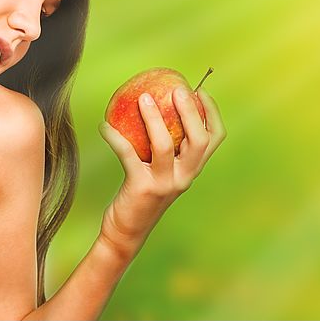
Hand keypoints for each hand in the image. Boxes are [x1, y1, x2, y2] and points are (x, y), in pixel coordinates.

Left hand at [97, 87, 225, 252]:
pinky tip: (105, 126)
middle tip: (176, 89)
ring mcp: (165, 183)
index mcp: (193, 169)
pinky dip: (115, 137)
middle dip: (190, 111)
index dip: (211, 112)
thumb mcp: (163, 171)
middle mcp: (185, 176)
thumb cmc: (143, 192)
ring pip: (165, 145)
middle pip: (198, 139)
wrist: (127, 231)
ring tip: (143, 98)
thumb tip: (156, 105)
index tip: (199, 91)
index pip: (214, 138)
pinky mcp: (142, 188)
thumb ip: (168, 147)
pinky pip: (128, 154)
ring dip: (153, 118)